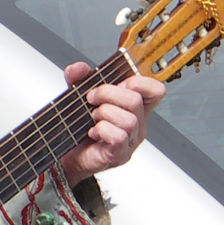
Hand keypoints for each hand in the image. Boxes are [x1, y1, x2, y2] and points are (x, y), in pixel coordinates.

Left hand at [59, 63, 164, 186]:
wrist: (68, 156)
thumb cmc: (80, 128)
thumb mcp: (79, 96)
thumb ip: (78, 79)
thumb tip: (78, 68)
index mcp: (134, 107)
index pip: (155, 90)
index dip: (140, 82)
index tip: (120, 82)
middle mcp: (137, 123)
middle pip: (135, 100)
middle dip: (108, 93)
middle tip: (92, 98)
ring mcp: (130, 141)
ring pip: (128, 120)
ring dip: (104, 113)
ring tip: (93, 118)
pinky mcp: (120, 155)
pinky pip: (119, 137)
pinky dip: (102, 130)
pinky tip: (94, 132)